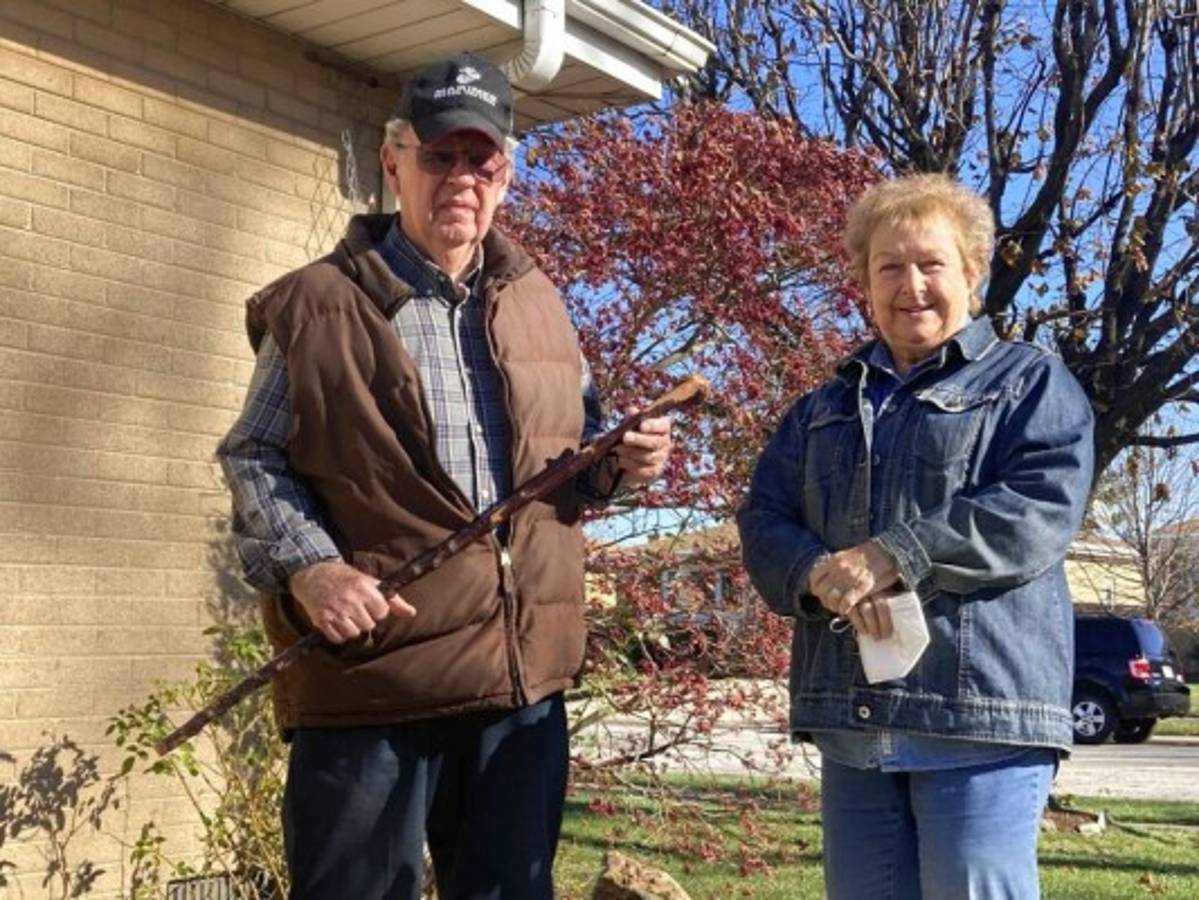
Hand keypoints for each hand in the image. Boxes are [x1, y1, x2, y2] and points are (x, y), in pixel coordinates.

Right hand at [289, 560, 415, 644]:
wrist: (314, 575)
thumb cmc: (346, 578)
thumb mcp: (370, 582)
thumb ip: (392, 599)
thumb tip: (412, 613)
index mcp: (363, 588)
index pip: (382, 612)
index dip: (377, 610)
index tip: (369, 604)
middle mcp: (350, 600)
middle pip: (368, 625)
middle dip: (364, 619)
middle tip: (355, 609)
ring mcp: (335, 611)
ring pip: (354, 634)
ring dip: (351, 628)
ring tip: (347, 615)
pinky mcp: (322, 621)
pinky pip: (338, 639)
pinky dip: (338, 634)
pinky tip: (337, 621)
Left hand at [612, 415, 671, 485]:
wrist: (627, 457)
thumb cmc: (631, 435)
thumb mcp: (630, 424)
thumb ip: (631, 418)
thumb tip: (632, 411)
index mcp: (662, 428)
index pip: (663, 426)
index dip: (653, 426)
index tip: (642, 426)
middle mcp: (665, 443)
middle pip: (655, 442)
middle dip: (639, 439)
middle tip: (625, 437)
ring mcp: (661, 459)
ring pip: (647, 457)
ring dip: (630, 452)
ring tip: (617, 449)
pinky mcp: (653, 472)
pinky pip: (643, 470)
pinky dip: (630, 464)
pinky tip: (620, 460)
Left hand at [809, 541, 899, 632]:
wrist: (887, 551)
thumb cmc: (868, 555)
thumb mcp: (846, 555)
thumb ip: (834, 566)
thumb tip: (826, 577)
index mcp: (833, 561)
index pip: (814, 578)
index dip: (816, 589)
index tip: (822, 593)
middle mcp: (839, 569)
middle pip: (821, 591)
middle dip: (825, 600)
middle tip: (832, 603)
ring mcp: (850, 578)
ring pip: (831, 598)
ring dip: (834, 606)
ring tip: (840, 607)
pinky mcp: (862, 586)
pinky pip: (846, 602)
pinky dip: (844, 609)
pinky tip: (847, 610)